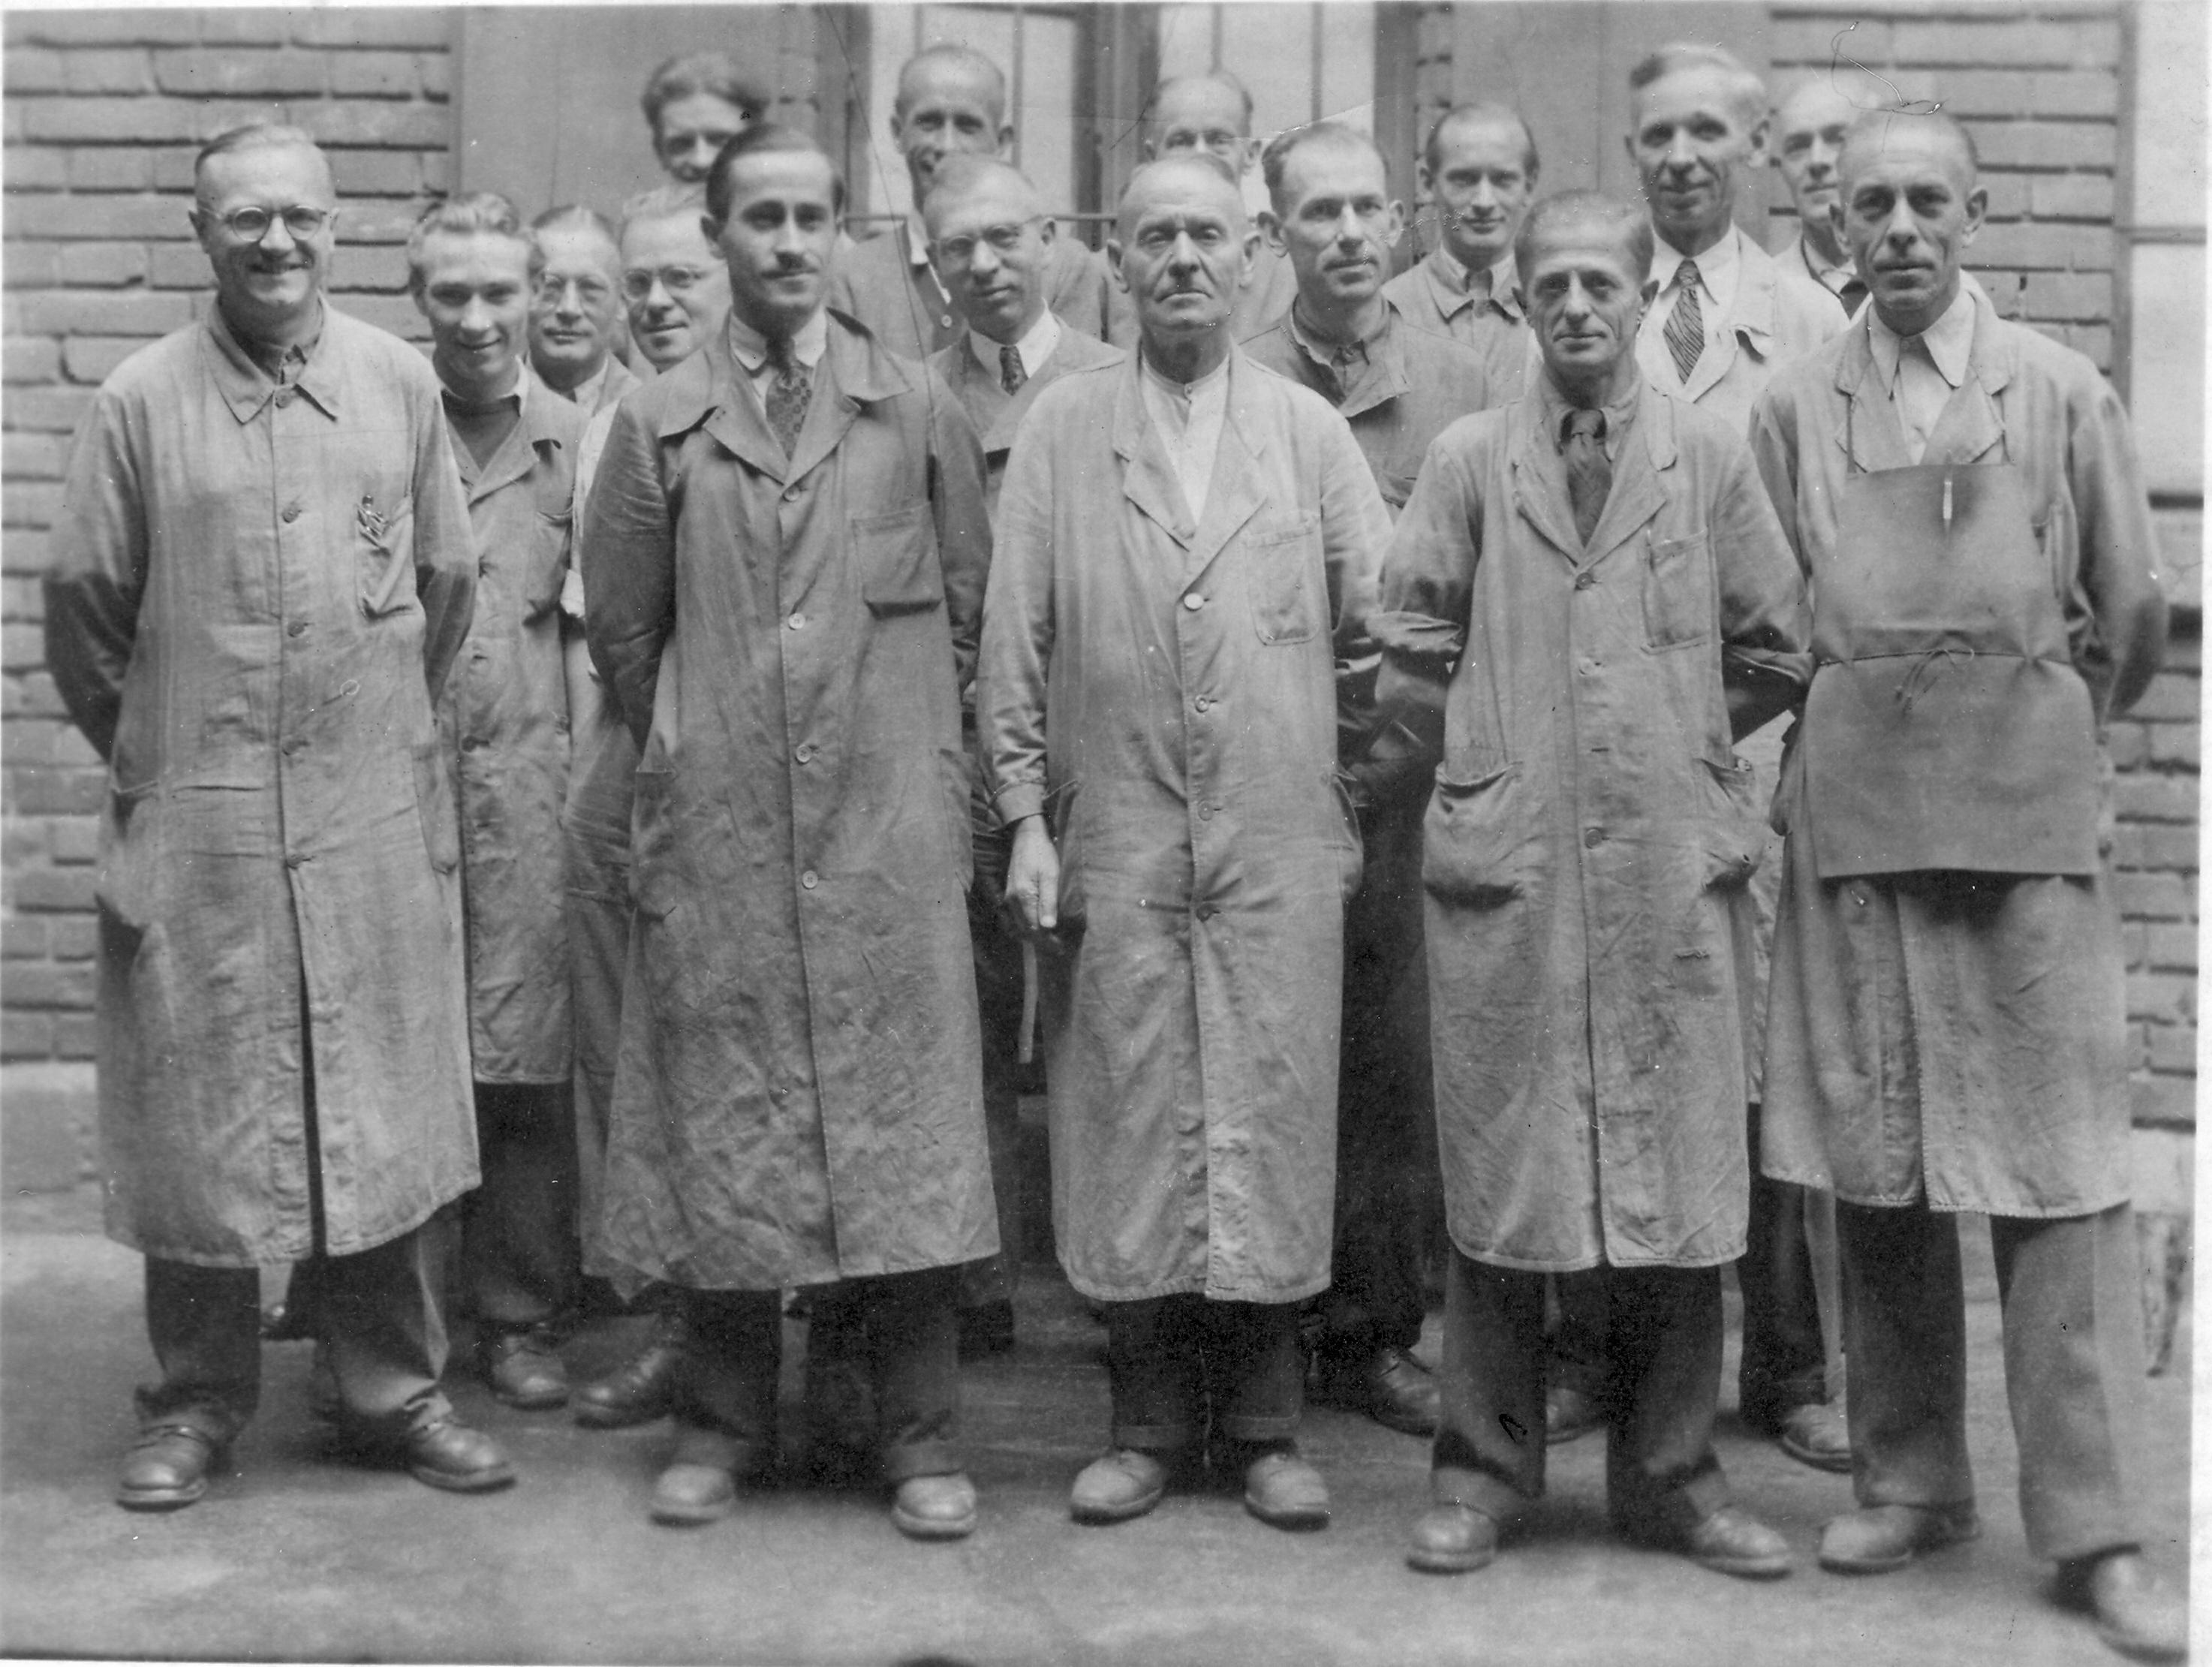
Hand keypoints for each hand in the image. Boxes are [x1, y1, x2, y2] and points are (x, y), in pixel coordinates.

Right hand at [1003, 816, 1060, 939]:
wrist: (1026, 836)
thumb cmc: (1042, 853)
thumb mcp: (1051, 876)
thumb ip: (1048, 902)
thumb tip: (1048, 927)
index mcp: (1023, 897)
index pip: (1034, 928)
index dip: (1047, 941)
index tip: (1060, 949)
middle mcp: (1012, 900)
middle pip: (1025, 930)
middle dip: (1041, 942)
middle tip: (1058, 948)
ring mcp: (1009, 897)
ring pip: (1019, 925)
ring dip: (1033, 935)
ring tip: (1050, 941)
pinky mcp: (1010, 893)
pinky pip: (1016, 917)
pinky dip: (1027, 926)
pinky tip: (1038, 926)